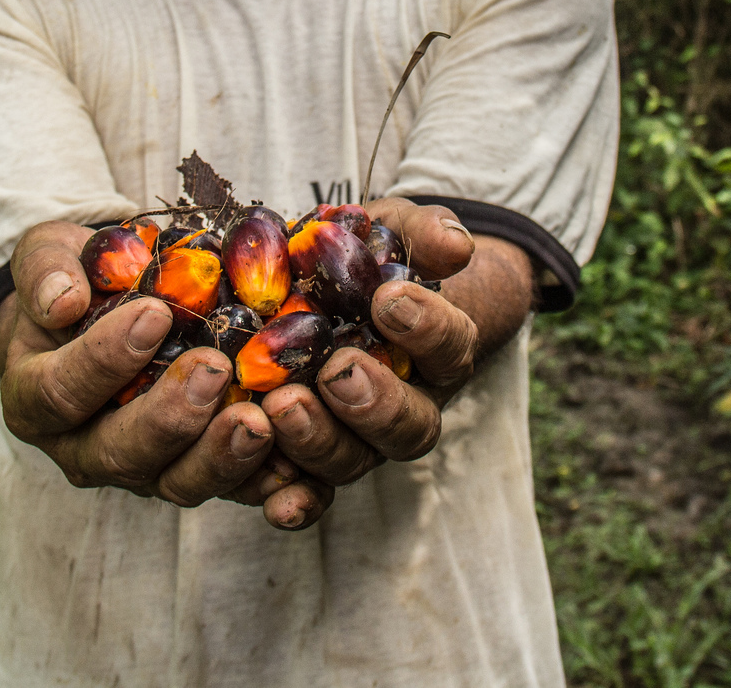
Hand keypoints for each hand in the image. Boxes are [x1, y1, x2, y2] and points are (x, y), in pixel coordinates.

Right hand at [0, 220, 333, 528]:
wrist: (106, 310)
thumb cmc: (76, 281)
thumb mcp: (46, 258)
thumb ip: (46, 272)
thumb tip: (63, 303)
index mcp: (37, 400)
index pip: (62, 393)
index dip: (104, 360)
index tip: (153, 314)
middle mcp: (86, 447)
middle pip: (122, 452)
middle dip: (170, 416)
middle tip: (212, 368)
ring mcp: (145, 467)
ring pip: (179, 482)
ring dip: (221, 456)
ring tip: (259, 418)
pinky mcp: (198, 470)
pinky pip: (235, 492)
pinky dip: (269, 484)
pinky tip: (298, 467)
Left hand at [262, 201, 531, 487]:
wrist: (320, 285)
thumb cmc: (365, 255)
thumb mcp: (395, 229)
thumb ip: (425, 233)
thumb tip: (456, 245)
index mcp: (435, 353)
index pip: (448, 348)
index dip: (427, 328)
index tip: (390, 298)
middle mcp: (402, 408)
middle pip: (406, 428)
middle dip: (373, 403)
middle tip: (335, 371)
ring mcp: (354, 439)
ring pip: (351, 462)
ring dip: (319, 442)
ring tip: (280, 406)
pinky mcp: (303, 460)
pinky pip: (305, 493)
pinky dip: (293, 502)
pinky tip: (273, 501)